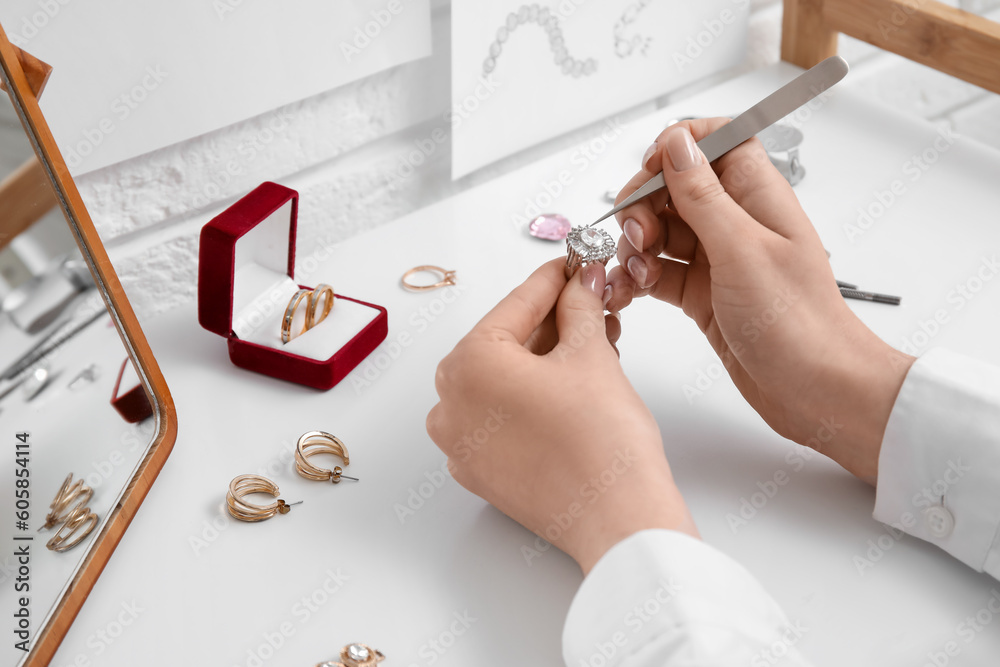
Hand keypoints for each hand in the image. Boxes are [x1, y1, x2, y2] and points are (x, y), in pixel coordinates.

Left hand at [426, 259, 696, 573]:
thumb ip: (579, 307)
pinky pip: (501, 417)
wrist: (618, 519)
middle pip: (507, 343)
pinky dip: (532, 398)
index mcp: (467, 364)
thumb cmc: (601, 442)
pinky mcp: (480, 472)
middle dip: (555, 322)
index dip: (555, 280)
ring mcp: (460, 443)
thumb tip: (581, 283)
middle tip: (593, 304)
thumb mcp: (591, 354)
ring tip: (595, 345)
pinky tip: (573, 388)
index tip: (575, 265)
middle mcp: (450, 403)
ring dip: (547, 359)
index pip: (517, 305)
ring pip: (505, 381)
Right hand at [605, 120, 914, 483]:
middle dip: (644, 205)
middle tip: (640, 235)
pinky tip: (633, 290)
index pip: (716, 141)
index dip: (678, 146)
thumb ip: (703, 195)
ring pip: (660, 229)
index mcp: (757, 197)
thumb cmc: (799, 324)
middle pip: (675, 187)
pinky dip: (639, 277)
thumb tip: (677, 143)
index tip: (650, 169)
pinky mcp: (702, 294)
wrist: (816, 389)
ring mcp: (718, 259)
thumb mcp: (742, 250)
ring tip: (640, 273)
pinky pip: (658, 270)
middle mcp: (737, 223)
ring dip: (637, 246)